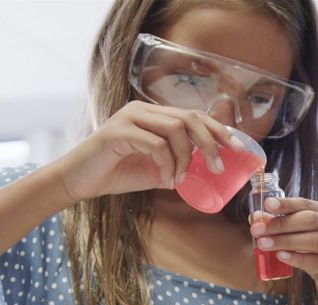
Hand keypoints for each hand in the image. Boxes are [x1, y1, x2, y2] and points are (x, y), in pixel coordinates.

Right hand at [52, 101, 240, 201]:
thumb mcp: (157, 169)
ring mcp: (129, 118)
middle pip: (189, 117)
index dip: (219, 130)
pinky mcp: (117, 132)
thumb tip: (207, 170)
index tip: (238, 148)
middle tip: (218, 166)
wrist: (78, 181)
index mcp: (153, 115)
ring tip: (181, 178)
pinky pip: (156, 144)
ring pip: (175, 129)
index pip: (194, 115)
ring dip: (185, 157)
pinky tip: (165, 178)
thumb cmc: (116, 173)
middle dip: (210, 142)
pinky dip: (167, 163)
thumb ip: (179, 164)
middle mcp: (142, 110)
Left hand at [250, 198, 317, 304]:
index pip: (306, 204)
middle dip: (280, 224)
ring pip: (313, 240)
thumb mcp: (303, 240)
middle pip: (309, 220)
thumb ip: (284, 229)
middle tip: (257, 230)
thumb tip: (256, 218)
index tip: (267, 204)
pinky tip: (281, 256)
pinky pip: (316, 261)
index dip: (286, 204)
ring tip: (263, 244)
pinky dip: (297, 258)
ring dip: (285, 241)